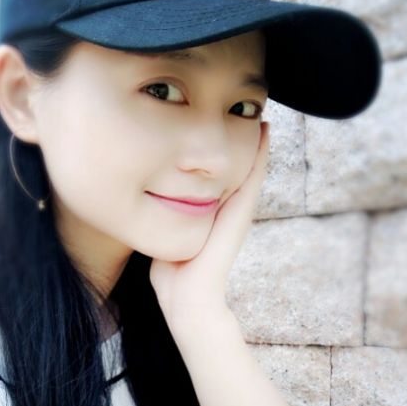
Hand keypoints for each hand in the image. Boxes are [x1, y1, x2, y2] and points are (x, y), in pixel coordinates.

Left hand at [149, 120, 270, 327]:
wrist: (187, 300)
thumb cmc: (171, 275)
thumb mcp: (163, 236)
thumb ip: (159, 219)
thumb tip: (140, 201)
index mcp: (208, 212)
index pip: (215, 174)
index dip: (218, 150)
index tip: (218, 121)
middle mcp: (226, 208)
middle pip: (236, 165)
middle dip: (239, 137)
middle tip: (248, 105)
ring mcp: (237, 211)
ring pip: (249, 166)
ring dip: (256, 140)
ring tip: (261, 109)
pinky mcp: (241, 214)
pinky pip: (253, 177)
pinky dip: (261, 154)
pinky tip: (265, 130)